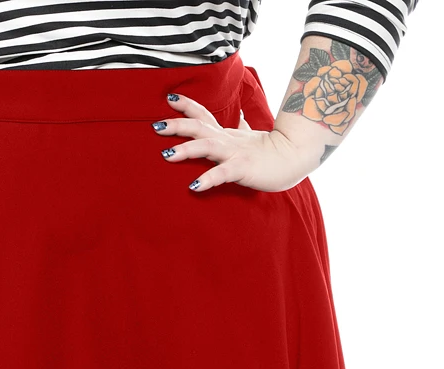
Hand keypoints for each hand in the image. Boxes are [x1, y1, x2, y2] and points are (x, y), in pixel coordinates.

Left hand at [152, 94, 316, 192]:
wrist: (295, 157)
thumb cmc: (271, 150)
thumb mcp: (252, 138)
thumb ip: (243, 128)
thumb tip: (242, 116)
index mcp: (226, 134)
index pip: (204, 115)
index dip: (187, 106)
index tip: (169, 98)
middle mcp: (227, 140)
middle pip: (199, 127)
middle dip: (177, 125)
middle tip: (155, 125)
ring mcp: (235, 153)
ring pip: (207, 147)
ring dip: (185, 150)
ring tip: (166, 155)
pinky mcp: (242, 168)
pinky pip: (222, 174)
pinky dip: (207, 179)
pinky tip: (194, 186)